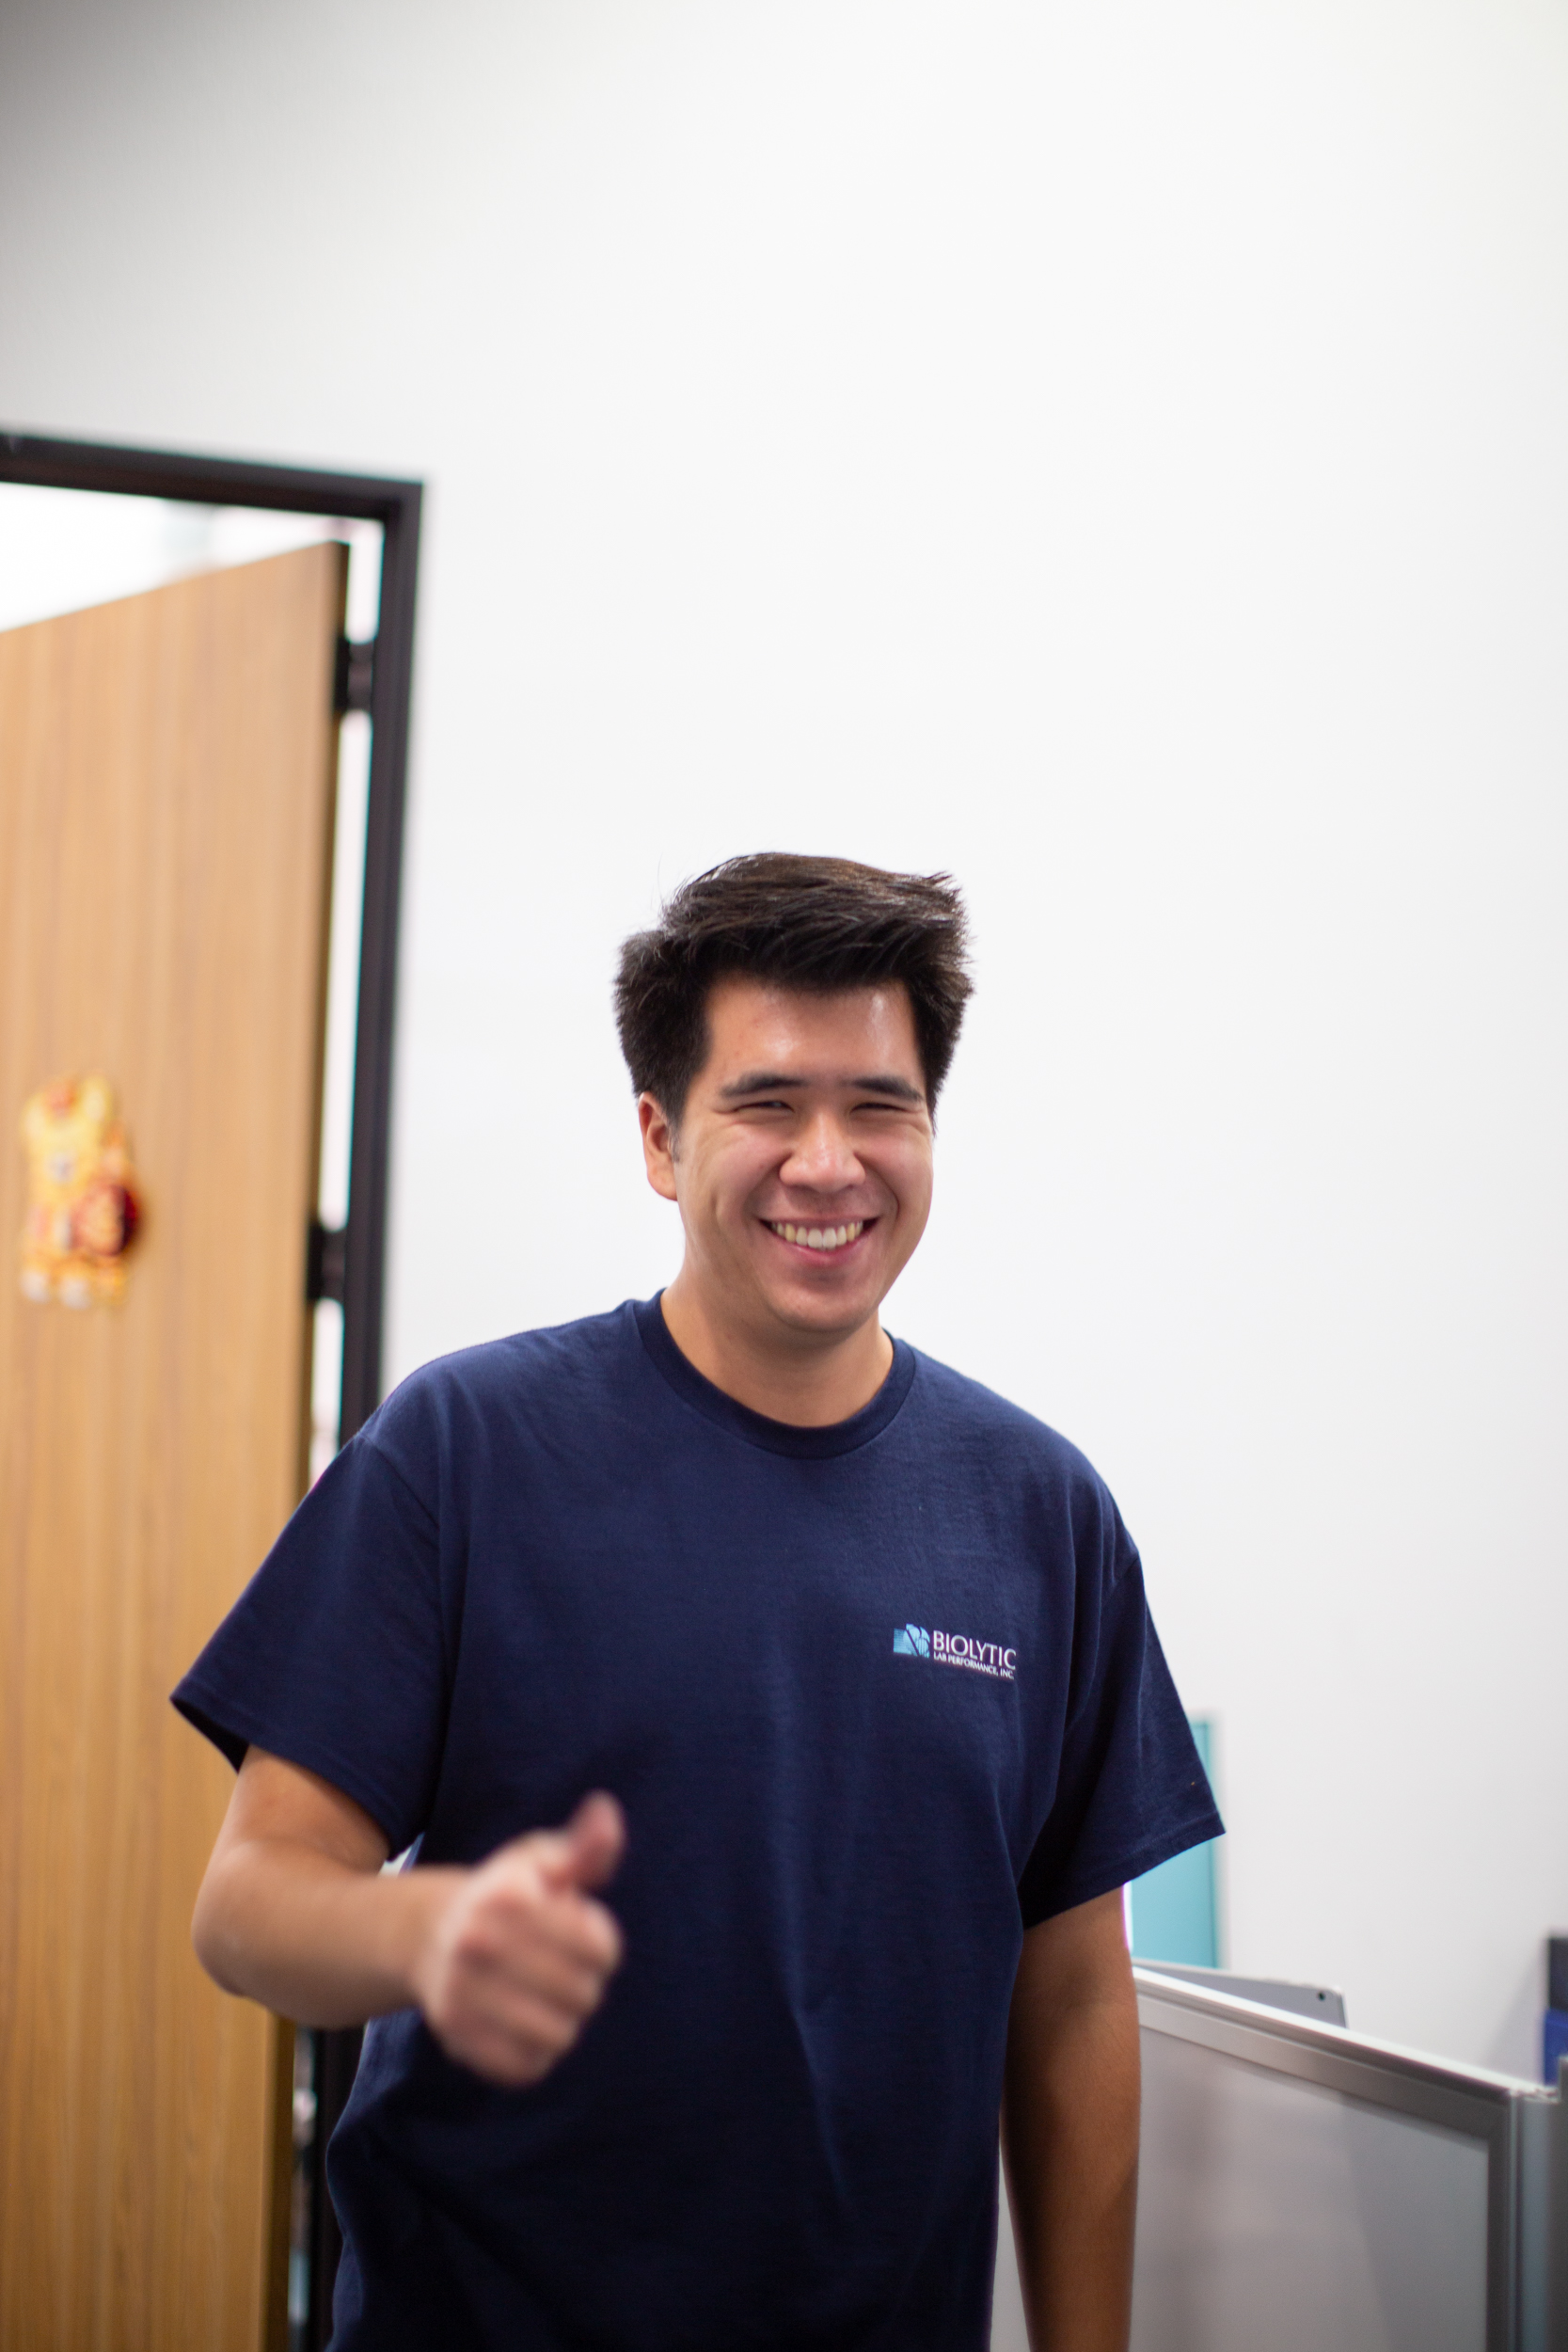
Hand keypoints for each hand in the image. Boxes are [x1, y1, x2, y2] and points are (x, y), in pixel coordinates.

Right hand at [412, 1793, 625, 2084]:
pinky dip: (536, 2053)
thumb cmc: (506, 1895)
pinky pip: (525, 2067)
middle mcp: (478, 1943)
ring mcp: (462, 1993)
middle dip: (586, 1982)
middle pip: (583, 1993)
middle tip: (569, 1971)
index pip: (599, 1946)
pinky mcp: (456, 2037)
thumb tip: (607, 1814)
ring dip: (565, 2020)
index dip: (603, 1944)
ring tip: (551, 1999)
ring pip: (558, 2035)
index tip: (585, 1933)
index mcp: (508, 1896)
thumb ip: (585, 1846)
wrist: (430, 1934)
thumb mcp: (543, 1860)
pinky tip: (528, 2025)